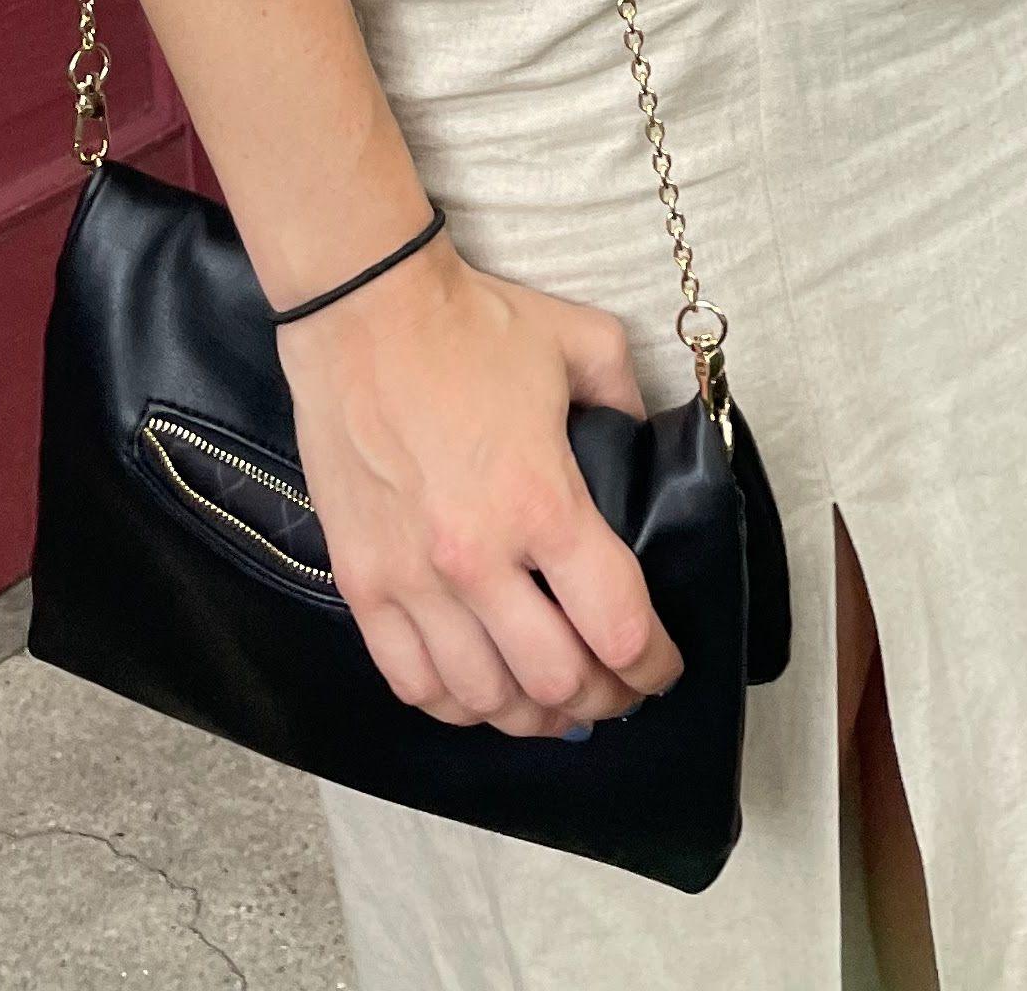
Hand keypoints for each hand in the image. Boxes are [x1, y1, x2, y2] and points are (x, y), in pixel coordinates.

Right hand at [282, 240, 686, 736]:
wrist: (363, 312)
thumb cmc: (472, 326)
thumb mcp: (582, 344)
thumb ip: (628, 402)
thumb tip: (648, 444)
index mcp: (543, 502)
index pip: (617, 624)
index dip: (654, 664)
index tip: (663, 668)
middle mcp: (478, 558)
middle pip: (556, 681)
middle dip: (603, 701)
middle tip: (618, 692)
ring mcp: (413, 579)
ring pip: (484, 698)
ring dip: (531, 715)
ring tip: (554, 704)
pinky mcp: (363, 583)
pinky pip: (412, 682)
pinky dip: (455, 705)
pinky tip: (479, 693)